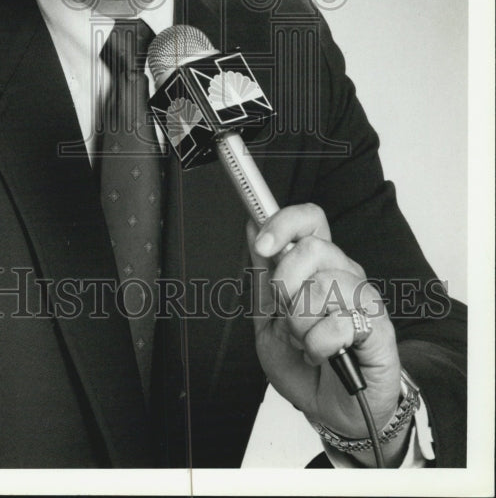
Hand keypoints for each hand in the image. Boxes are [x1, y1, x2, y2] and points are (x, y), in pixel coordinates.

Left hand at [246, 204, 403, 452]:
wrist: (333, 412)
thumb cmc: (305, 366)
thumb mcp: (268, 319)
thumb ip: (262, 275)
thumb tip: (253, 226)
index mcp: (319, 266)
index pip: (311, 219)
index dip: (284, 222)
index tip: (263, 244)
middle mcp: (345, 273)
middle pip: (312, 248)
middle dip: (286, 287)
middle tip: (288, 317)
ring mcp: (364, 299)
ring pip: (322, 286)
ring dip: (301, 324)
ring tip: (307, 342)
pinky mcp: (379, 328)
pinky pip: (338, 324)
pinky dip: (319, 346)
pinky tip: (324, 355)